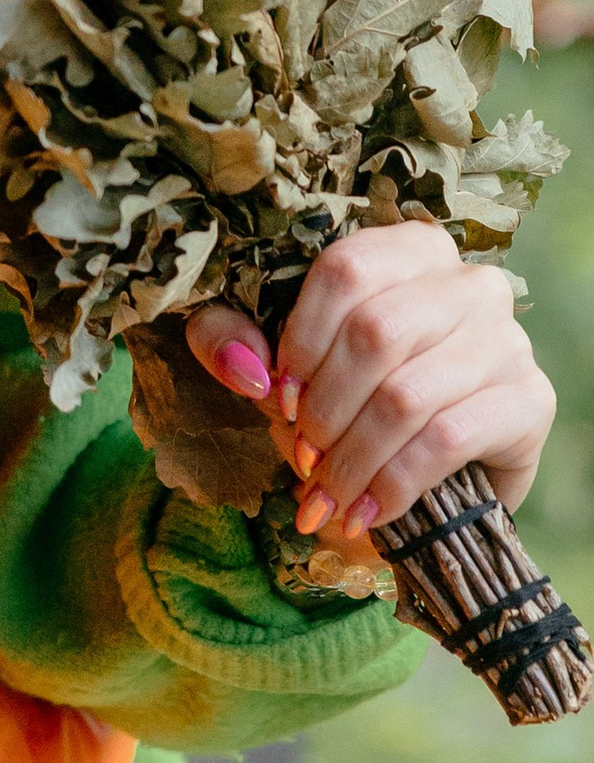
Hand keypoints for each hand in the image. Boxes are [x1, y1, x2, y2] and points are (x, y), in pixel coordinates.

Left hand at [185, 220, 553, 541]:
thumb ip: (233, 338)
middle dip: (323, 409)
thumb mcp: (276, 362)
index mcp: (409, 250)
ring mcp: (508, 339)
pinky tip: (366, 512)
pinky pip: (448, 440)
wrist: (429, 477)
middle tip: (300, 456)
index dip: (300, 339)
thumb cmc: (347, 401)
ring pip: (407, 394)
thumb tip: (243, 364)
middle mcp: (470, 283)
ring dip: (351, 458)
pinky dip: (392, 483)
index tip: (276, 398)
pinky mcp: (530, 400)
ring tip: (324, 495)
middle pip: (375, 333)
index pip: (346, 270)